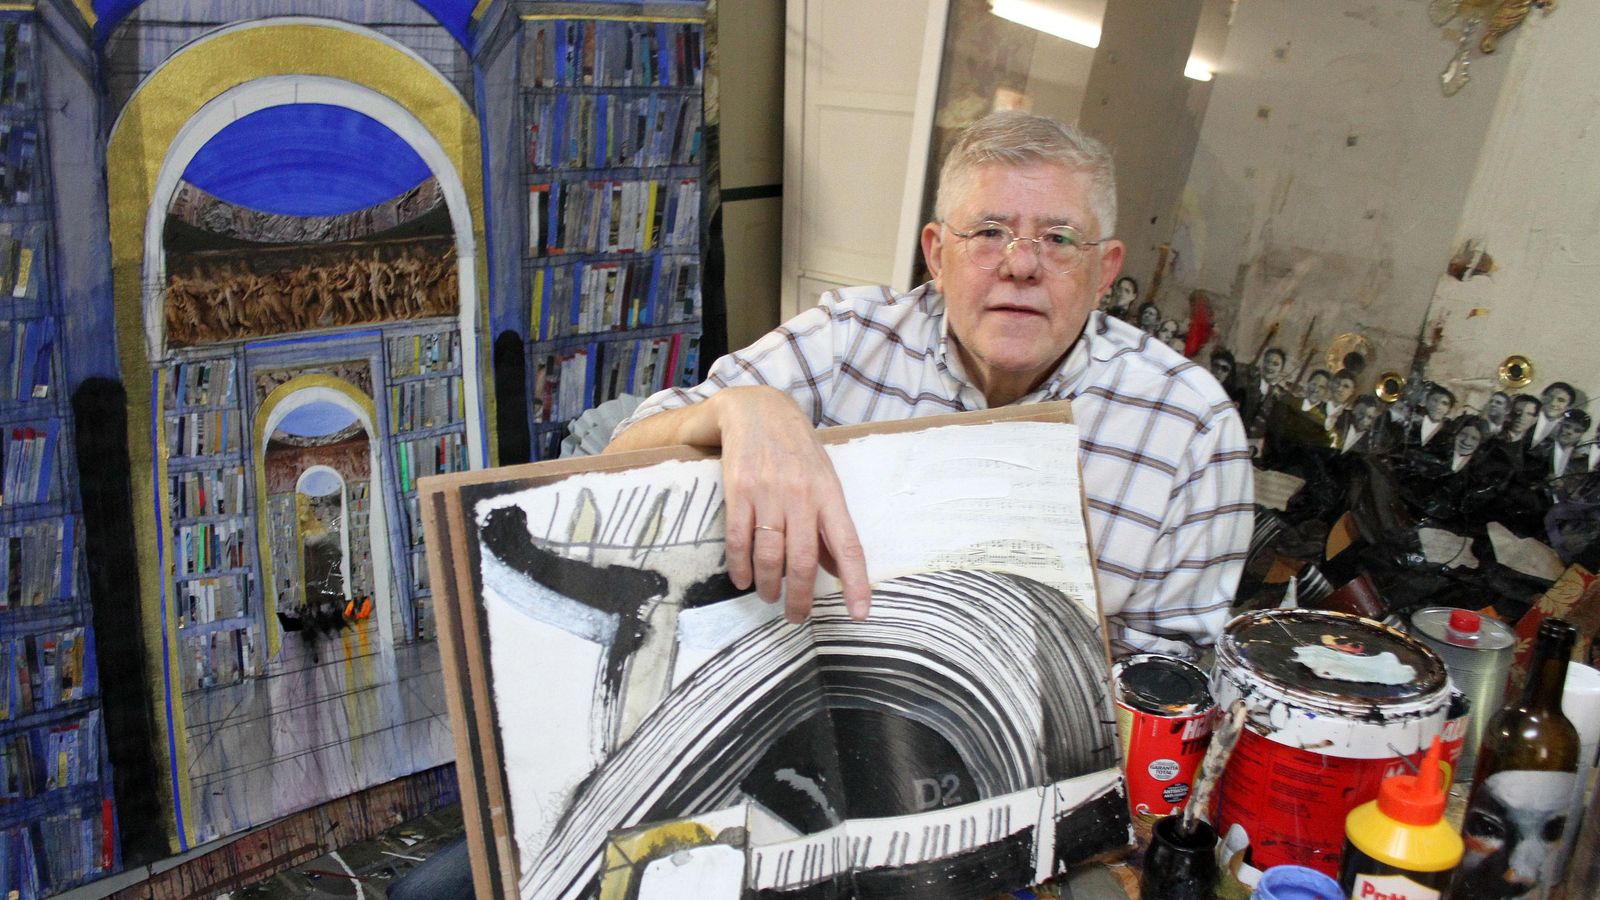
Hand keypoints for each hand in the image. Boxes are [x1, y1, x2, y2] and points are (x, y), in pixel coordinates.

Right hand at [711, 386, 870, 621]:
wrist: (756, 409)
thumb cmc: (795, 447)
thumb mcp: (823, 478)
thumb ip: (828, 524)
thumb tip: (836, 569)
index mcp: (829, 493)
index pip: (848, 545)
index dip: (855, 582)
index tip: (859, 614)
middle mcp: (802, 495)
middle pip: (804, 560)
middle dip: (800, 597)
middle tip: (796, 617)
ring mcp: (769, 493)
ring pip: (770, 555)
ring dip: (769, 585)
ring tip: (768, 597)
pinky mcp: (738, 491)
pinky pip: (739, 539)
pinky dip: (740, 566)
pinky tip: (743, 580)